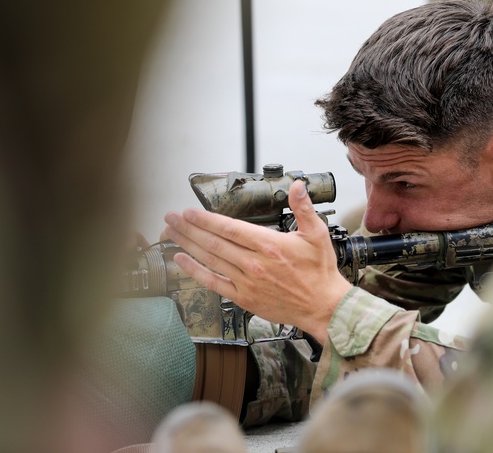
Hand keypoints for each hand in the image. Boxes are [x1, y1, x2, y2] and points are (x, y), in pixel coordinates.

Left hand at [161, 180, 352, 341]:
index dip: (206, 219)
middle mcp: (254, 263)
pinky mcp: (244, 297)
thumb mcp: (317, 234)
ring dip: (188, 245)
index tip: (190, 212)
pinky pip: (214, 282)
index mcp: (269, 245)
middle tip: (171, 218)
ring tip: (170, 233)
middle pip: (214, 242)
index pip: (230, 228)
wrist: (322, 306)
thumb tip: (297, 186)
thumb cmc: (320, 271)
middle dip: (189, 229)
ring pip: (210, 260)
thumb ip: (304, 208)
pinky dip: (196, 271)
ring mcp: (246, 282)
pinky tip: (183, 260)